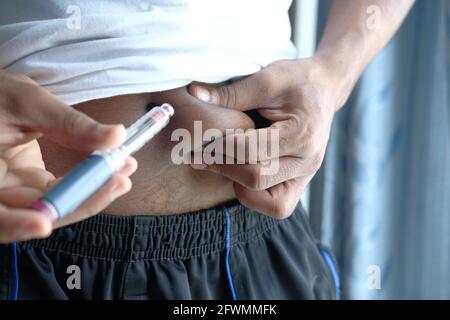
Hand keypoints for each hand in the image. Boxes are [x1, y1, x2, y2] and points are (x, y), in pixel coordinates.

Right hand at [0, 70, 135, 242]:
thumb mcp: (27, 101)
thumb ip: (69, 123)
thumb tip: (115, 136)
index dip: (16, 224)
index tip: (43, 223)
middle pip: (34, 215)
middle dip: (80, 203)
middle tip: (118, 182)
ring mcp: (15, 189)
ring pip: (54, 207)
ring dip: (92, 194)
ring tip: (123, 174)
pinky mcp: (30, 183)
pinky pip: (60, 193)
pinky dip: (87, 184)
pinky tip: (112, 170)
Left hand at [188, 58, 342, 217]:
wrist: (324, 89)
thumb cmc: (296, 80)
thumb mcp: (266, 78)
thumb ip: (230, 92)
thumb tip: (193, 92)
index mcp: (302, 133)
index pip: (250, 151)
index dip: (219, 147)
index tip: (199, 139)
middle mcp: (308, 161)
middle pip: (256, 179)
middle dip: (223, 167)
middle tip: (202, 154)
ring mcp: (307, 175)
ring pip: (270, 203)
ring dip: (240, 186)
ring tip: (227, 163)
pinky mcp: (301, 182)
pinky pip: (278, 206)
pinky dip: (256, 194)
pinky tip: (242, 171)